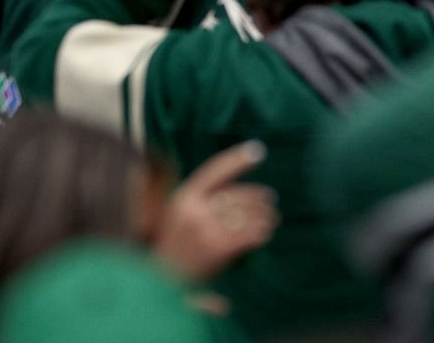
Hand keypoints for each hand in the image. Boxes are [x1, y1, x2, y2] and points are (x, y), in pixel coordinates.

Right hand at [153, 141, 279, 282]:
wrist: (161, 283)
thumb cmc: (173, 248)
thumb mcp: (178, 215)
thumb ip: (202, 200)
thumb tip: (239, 193)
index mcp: (184, 196)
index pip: (215, 170)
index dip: (238, 159)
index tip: (259, 150)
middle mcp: (194, 208)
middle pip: (237, 195)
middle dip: (258, 197)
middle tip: (271, 200)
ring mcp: (206, 228)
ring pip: (245, 214)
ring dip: (263, 215)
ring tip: (272, 218)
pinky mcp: (218, 247)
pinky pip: (247, 234)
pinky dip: (260, 233)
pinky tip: (265, 234)